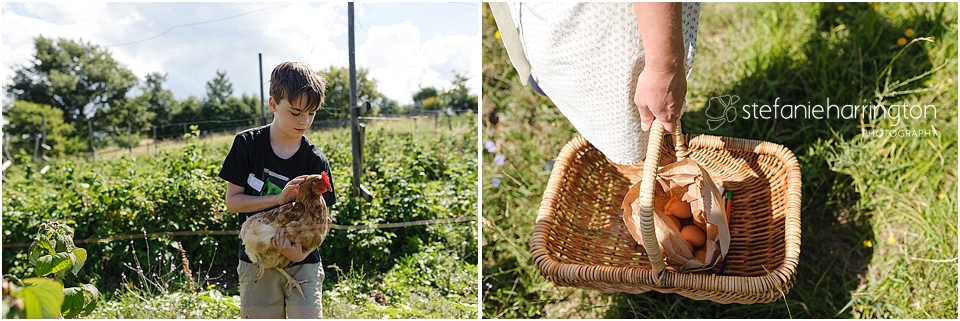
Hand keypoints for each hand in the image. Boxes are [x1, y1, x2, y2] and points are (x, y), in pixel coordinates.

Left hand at [273, 228, 308, 262]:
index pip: (285, 236)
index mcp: (286, 246)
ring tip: (279, 228)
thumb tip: (294, 230)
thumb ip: (296, 237)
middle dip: (281, 231)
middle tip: (283, 226)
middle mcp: (281, 247)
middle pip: (280, 237)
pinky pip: (274, 244)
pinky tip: (275, 235)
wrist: (297, 258)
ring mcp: (279, 249)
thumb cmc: (299, 251)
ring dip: (277, 233)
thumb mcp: (299, 244)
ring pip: (276, 239)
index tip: (287, 227)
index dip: (286, 231)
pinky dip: (274, 239)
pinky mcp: (278, 250)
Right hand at [276, 175, 308, 205]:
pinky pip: (290, 187)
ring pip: (293, 181)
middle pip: (296, 178)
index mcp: (294, 184)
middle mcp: (291, 184)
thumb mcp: (297, 192)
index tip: (309, 176)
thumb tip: (307, 188)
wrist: (282, 200)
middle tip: (307, 176)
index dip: (303, 177)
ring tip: (303, 179)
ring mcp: (288, 186)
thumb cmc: (289, 196)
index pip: (299, 179)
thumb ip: (301, 189)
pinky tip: (297, 185)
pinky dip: (294, 185)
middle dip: (302, 177)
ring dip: (298, 180)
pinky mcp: (286, 189)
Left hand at [633, 2, 685, 132]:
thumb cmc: (650, 84)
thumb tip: (646, 127)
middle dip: (665, 116)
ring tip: (657, 94)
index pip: (669, 129)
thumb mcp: (641, 102)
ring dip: (668, 104)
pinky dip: (671, 93)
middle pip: (673, 118)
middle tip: (653, 108)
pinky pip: (677, 94)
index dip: (663, 129)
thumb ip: (645, 116)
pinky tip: (663, 85)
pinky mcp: (683, 86)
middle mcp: (676, 108)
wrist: (665, 64)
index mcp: (666, 115)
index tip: (655, 125)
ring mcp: (682, 96)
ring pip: (676, 105)